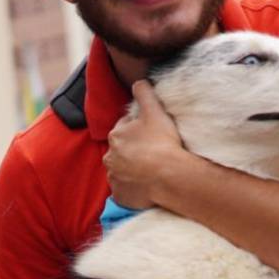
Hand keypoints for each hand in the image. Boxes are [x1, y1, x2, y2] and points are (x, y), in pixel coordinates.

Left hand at [104, 80, 185, 209]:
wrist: (169, 176)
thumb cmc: (162, 142)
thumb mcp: (154, 111)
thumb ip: (144, 93)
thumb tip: (138, 81)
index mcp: (115, 136)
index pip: (124, 129)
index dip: (138, 130)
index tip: (151, 135)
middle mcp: (109, 158)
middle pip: (121, 151)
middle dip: (133, 151)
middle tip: (153, 153)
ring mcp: (114, 178)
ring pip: (121, 171)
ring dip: (132, 170)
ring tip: (151, 170)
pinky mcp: (121, 196)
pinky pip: (125, 191)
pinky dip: (132, 189)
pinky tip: (147, 186)